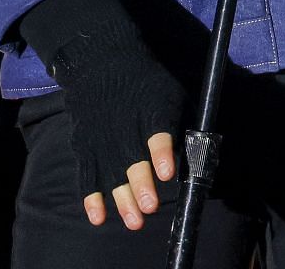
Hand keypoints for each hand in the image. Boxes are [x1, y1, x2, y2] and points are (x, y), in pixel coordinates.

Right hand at [20, 0, 187, 229]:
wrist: (103, 64)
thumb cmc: (147, 85)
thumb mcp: (170, 95)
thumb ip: (180, 125)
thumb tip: (198, 154)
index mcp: (152, 110)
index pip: (157, 132)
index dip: (161, 153)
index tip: (166, 172)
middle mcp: (125, 126)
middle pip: (133, 159)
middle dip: (142, 184)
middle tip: (150, 206)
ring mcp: (103, 138)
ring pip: (111, 173)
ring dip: (123, 199)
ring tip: (135, 220)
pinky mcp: (86, 146)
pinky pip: (87, 175)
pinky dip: (91, 198)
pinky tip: (98, 217)